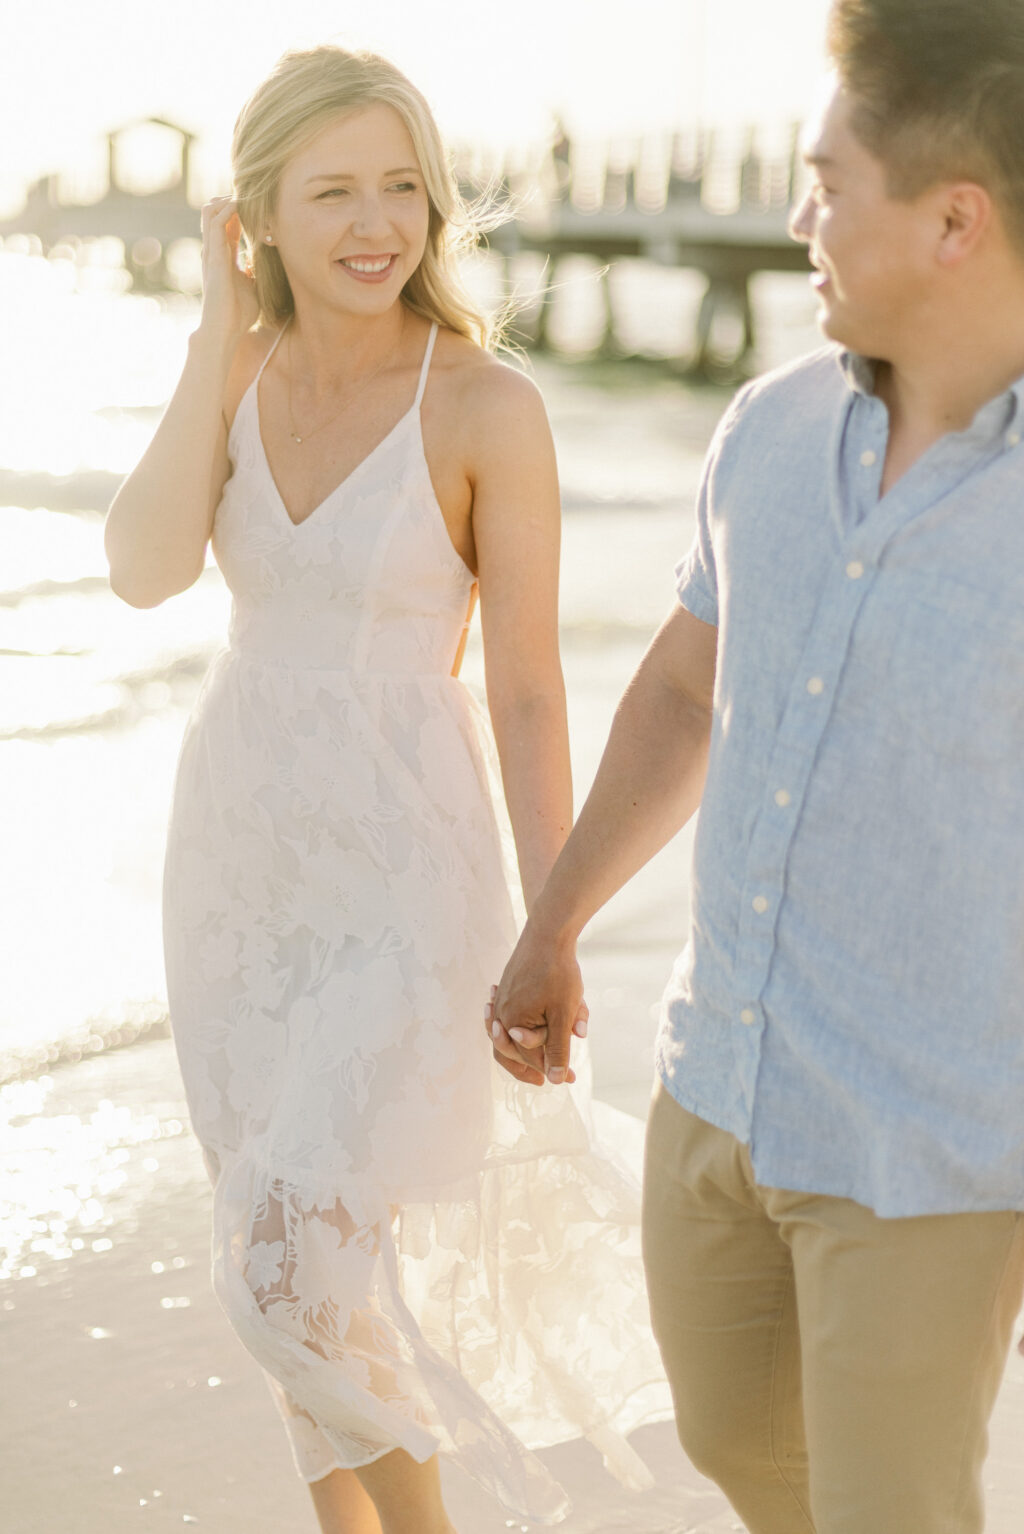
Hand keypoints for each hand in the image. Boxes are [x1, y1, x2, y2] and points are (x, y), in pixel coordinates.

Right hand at [197, 196, 258, 344]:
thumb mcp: (252, 287)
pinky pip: (216, 221)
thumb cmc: (238, 314)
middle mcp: (215, 250)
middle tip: (252, 197)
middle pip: (215, 211)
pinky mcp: (214, 255)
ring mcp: (212, 251)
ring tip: (246, 198)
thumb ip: (253, 272)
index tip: (259, 204)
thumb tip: (260, 263)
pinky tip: (243, 206)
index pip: (227, 223)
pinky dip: (229, 209)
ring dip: (228, 200)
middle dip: (231, 199)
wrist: (225, 329)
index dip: (239, 210)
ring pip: (210, 210)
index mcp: (224, 256)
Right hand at [489, 918, 584, 1084]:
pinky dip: (513, 1028)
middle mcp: (500, 1013)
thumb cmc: (557, 973)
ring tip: (529, 1064)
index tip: (572, 1078)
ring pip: (505, 1034)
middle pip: (509, 1051)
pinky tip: (513, 1029)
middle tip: (547, 1078)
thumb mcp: (563, 1014)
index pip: (531, 1058)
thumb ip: (558, 1048)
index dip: (553, 1070)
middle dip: (531, 1064)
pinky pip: (507, 1015)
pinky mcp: (506, 987)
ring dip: (518, 1049)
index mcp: (512, 1022)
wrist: (548, 932)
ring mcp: (501, 999)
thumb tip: (556, 1080)